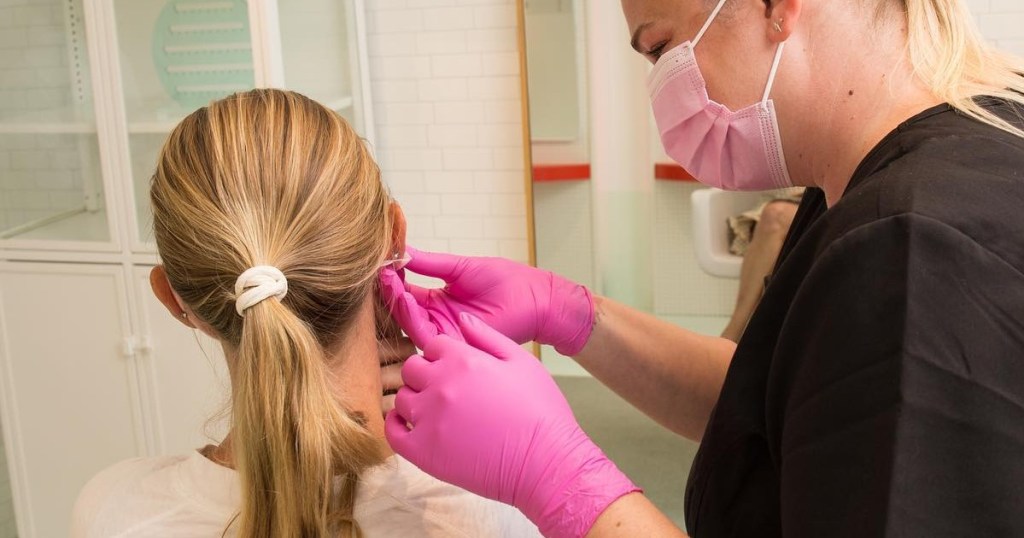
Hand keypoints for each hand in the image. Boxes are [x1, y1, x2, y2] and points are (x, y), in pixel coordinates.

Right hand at [379, 246, 593, 354]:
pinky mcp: (454, 344)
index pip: (406, 291)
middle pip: (403, 310)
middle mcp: (436, 318)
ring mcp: (444, 332)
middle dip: (391, 292)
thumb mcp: (461, 267)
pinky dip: (413, 318)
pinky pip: (426, 335)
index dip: (393, 279)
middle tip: (383, 274)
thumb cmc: (505, 280)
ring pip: (410, 323)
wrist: (534, 298)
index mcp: (437, 299)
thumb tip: (403, 251)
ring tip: (393, 284)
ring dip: (398, 304)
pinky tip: (407, 300)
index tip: (383, 263)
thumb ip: (431, 263)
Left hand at [385, 313, 638, 537]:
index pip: (432, 345)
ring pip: (402, 398)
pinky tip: (413, 426)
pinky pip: (393, 432)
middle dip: (425, 375)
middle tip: (446, 391)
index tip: (456, 370)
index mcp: (463, 359)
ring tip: (437, 412)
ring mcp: (428, 419)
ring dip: (415, 400)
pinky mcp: (422, 452)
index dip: (444, 356)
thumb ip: (487, 336)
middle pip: (411, 368)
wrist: (545, 463)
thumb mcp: (522, 361)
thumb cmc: (541, 412)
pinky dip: (398, 426)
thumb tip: (462, 319)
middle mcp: (440, 385)